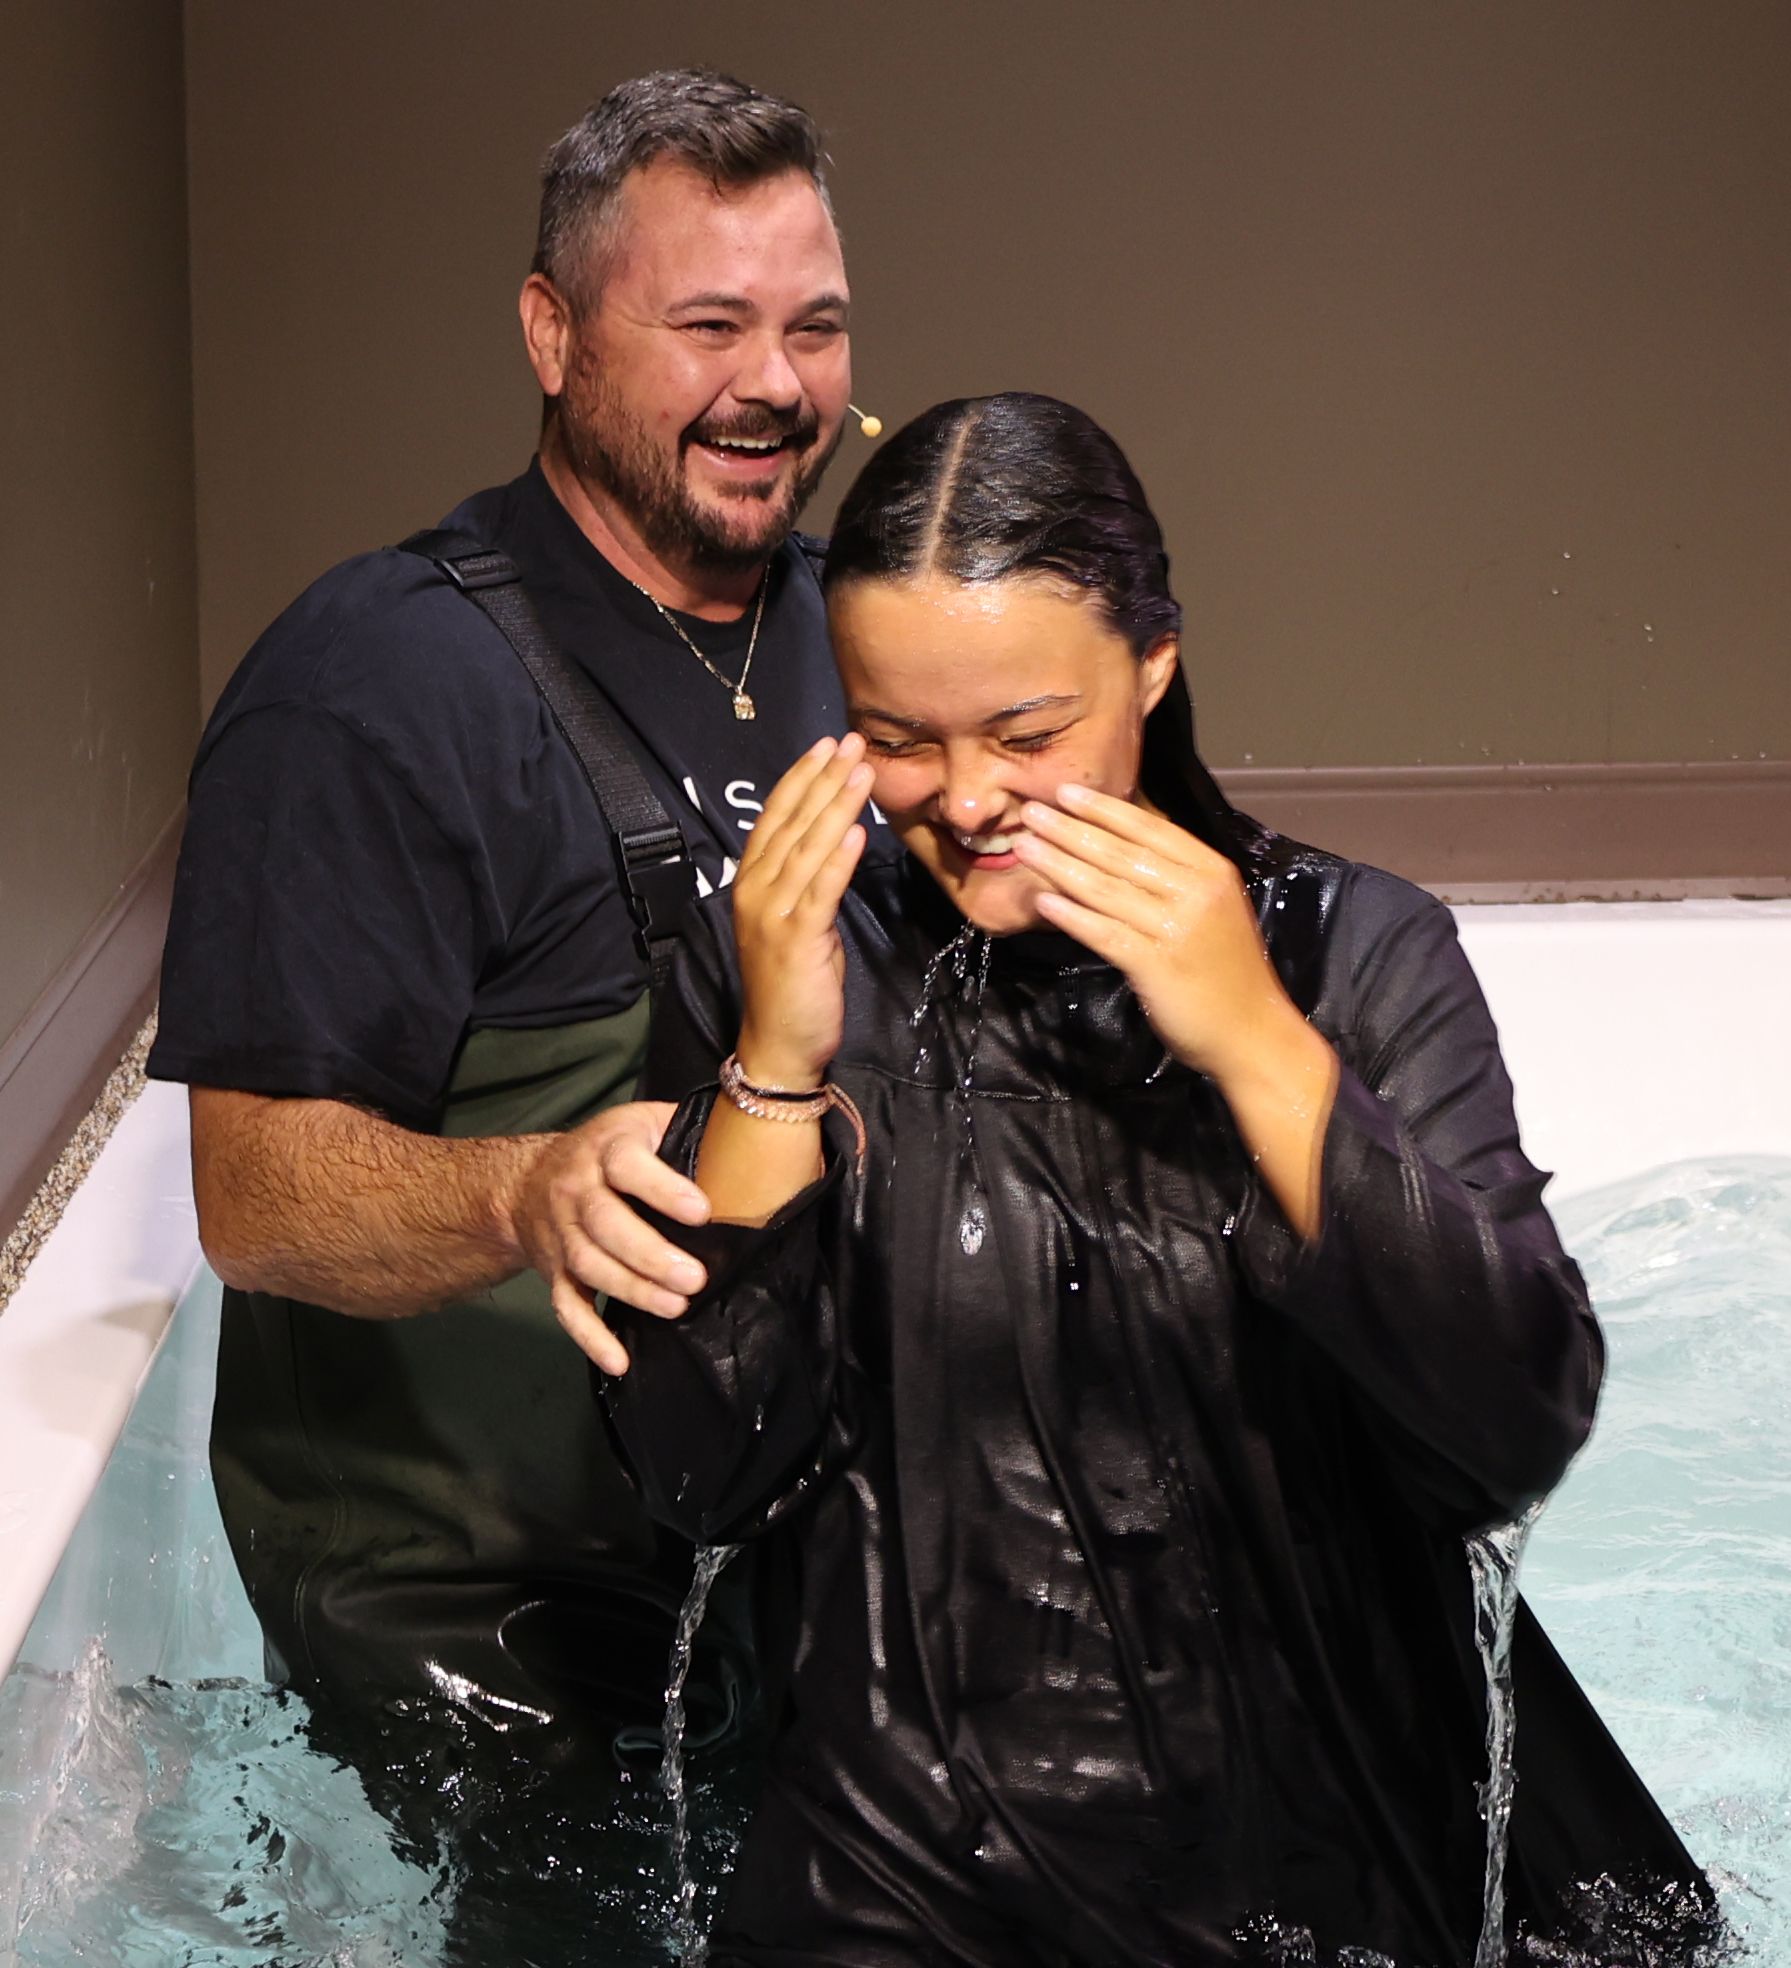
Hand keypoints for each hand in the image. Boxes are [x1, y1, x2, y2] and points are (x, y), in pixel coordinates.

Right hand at [507, 1099, 711, 1373]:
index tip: (702, 1212)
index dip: (662, 1189)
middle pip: (605, 1223)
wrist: (525, 1181)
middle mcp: (577, 1190)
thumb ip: (686, 1129)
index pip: (627, 1165)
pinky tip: (619, 1359)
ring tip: (676, 1306)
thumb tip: (750, 1141)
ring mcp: (561, 1233)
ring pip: (589, 1265)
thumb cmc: (607, 1150)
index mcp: (606, 1148)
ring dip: (632, 1290)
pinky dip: (590, 1336)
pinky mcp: (553, 1271)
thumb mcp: (642, 1122)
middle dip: (650, 1254)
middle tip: (695, 1277)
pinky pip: (566, 1306)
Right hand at [729, 733, 872, 1086]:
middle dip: (823, 778)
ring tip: (862, 769)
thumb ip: (806, 883)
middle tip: (851, 740)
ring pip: (807, 847)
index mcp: (751, 883)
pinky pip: (820, 889)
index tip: (827, 745)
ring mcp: (772, 914)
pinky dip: (838, 858)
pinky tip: (857, 829)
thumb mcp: (797, 922)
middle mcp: (755, 892)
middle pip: (791, 823)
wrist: (781, 1043)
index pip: (775, 818)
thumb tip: (833, 843)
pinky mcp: (796, 939)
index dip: (801, 778)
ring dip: (836, 805)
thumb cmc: (793, 984)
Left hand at [1012, 784, 1304, 1084]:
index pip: (1150, 829)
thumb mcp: (1213, 910)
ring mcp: (1176, 928)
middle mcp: (1196, 892)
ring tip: (1024, 847)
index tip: (1066, 792)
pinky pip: (1104, 932)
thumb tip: (1122, 845)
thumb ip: (1176, 878)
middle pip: (1121, 853)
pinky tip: (1042, 901)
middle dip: (1071, 830)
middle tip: (1031, 811)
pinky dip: (1071, 915)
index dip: (1104, 809)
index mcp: (1211, 872)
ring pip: (1106, 888)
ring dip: (1059, 865)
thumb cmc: (1228, 973)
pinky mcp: (1156, 964)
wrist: (1252, 1034)